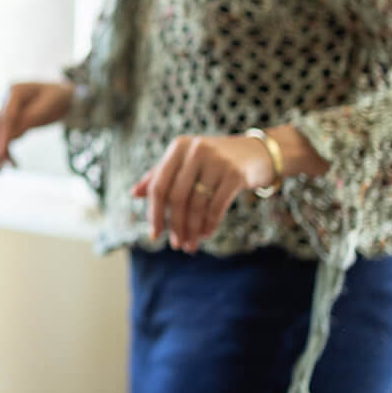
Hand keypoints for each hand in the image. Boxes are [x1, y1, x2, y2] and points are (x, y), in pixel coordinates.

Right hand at [0, 81, 73, 172]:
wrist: (62, 95)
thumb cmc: (56, 97)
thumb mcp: (47, 106)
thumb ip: (29, 119)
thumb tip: (11, 137)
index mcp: (15, 92)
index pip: (6, 116)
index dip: (3, 136)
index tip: (0, 154)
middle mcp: (6, 101)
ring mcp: (6, 111)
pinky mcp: (11, 122)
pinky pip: (7, 138)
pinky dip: (8, 152)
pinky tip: (12, 165)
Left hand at [132, 134, 278, 251]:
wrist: (257, 153)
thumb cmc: (214, 160)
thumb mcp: (186, 162)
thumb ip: (161, 175)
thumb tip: (134, 194)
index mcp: (178, 147)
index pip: (159, 185)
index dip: (154, 212)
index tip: (154, 234)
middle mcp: (195, 150)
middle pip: (177, 197)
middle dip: (175, 225)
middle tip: (176, 245)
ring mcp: (217, 161)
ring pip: (197, 204)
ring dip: (192, 229)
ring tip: (190, 245)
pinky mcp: (235, 173)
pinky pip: (217, 206)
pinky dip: (209, 224)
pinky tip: (206, 234)